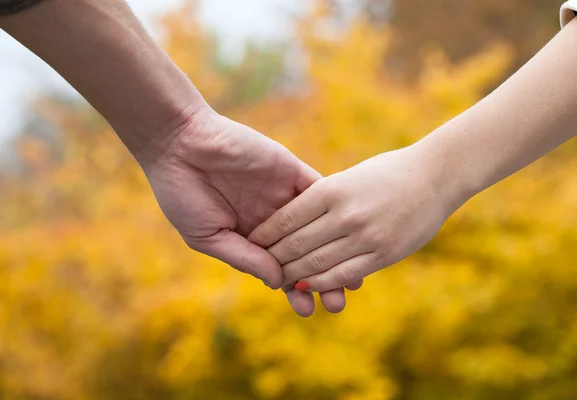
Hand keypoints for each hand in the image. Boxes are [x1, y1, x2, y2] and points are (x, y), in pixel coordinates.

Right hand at [141, 106, 356, 315]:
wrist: (179, 143)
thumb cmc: (182, 192)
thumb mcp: (207, 236)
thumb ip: (243, 258)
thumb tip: (279, 283)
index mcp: (249, 237)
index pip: (279, 268)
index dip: (295, 289)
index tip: (308, 309)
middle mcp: (271, 220)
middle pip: (305, 255)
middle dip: (322, 279)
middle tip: (337, 302)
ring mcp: (283, 197)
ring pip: (319, 229)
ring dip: (335, 253)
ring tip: (352, 281)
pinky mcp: (291, 172)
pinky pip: (318, 194)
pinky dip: (334, 213)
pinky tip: (347, 234)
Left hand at [248, 145, 464, 291]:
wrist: (436, 176)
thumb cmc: (389, 172)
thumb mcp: (350, 176)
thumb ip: (323, 197)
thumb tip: (293, 219)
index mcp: (332, 189)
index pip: (286, 218)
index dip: (265, 234)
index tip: (253, 242)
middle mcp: (345, 213)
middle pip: (296, 244)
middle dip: (274, 258)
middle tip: (261, 266)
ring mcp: (365, 236)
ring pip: (316, 263)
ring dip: (293, 275)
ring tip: (279, 279)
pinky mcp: (383, 254)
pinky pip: (343, 274)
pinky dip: (320, 282)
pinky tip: (308, 286)